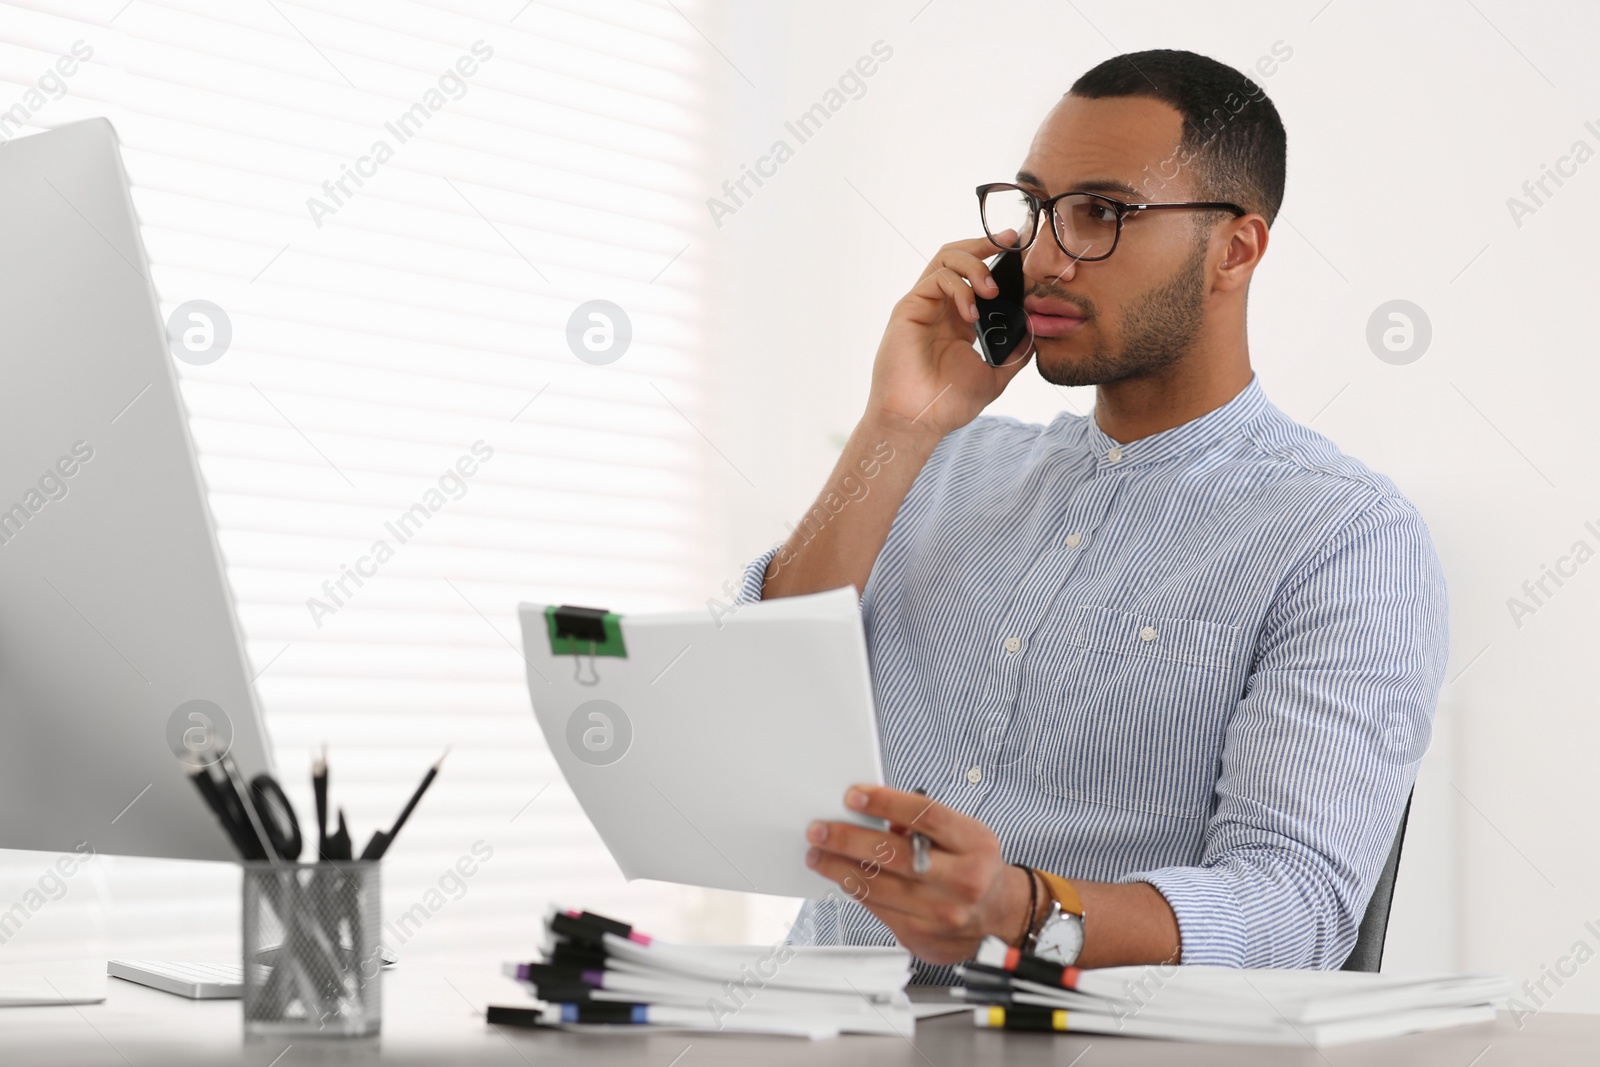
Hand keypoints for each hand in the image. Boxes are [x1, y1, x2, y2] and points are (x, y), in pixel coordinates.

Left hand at [805, 784, 1031, 964]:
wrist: (1000, 917)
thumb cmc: (976, 867)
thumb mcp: (964, 834)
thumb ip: (924, 824)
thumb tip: (877, 815)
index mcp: (973, 845)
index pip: (925, 816)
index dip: (886, 802)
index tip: (854, 795)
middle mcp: (961, 881)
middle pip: (895, 854)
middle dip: (848, 839)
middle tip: (820, 830)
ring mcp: (941, 913)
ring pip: (878, 887)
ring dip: (840, 868)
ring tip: (819, 854)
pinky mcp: (922, 936)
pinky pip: (878, 909)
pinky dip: (856, 891)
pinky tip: (842, 877)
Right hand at [864, 232, 1034, 442]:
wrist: (918, 421)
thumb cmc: (947, 403)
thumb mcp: (994, 376)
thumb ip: (1014, 354)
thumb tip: (1034, 331)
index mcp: (957, 320)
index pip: (975, 276)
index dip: (997, 260)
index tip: (1022, 253)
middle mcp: (939, 307)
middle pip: (957, 256)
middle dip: (986, 244)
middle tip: (1012, 242)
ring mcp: (923, 306)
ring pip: (945, 258)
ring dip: (975, 265)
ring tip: (993, 290)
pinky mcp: (909, 309)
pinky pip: (937, 280)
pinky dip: (960, 289)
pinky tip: (972, 313)